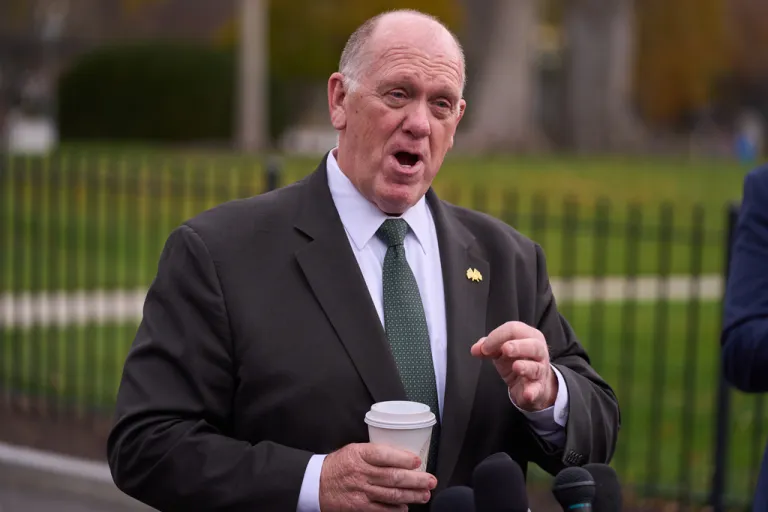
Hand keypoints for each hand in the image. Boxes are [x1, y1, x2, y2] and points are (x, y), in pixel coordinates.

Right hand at [318, 443, 436, 510]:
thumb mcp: (354, 450)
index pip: (384, 455)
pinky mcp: (359, 507)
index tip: (417, 461)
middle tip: (431, 480)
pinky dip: (396, 509)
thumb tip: (404, 458)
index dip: (403, 458)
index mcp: (359, 454)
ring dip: (411, 495)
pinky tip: (406, 507)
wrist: (316, 484)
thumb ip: (375, 453)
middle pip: (393, 476)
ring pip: (391, 494)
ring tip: (425, 494)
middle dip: (416, 480)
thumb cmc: (339, 465)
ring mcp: (360, 492)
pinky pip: (382, 510)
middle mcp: (361, 473)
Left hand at [470, 321, 557, 411]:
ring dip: (525, 367)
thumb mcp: (500, 351)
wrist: (530, 384)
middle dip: (518, 346)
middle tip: (505, 349)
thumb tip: (475, 349)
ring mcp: (540, 370)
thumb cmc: (516, 360)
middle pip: (532, 345)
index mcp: (528, 336)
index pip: (514, 330)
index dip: (498, 336)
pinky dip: (532, 391)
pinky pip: (537, 389)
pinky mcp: (538, 388)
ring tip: (516, 367)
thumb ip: (487, 347)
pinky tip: (527, 394)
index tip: (484, 348)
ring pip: (536, 367)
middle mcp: (538, 351)